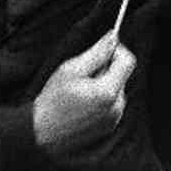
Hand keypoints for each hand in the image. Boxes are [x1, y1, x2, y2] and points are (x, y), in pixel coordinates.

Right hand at [33, 33, 135, 158]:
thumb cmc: (53, 100)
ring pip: (117, 89)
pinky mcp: (110, 126)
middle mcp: (117, 106)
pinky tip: (82, 104)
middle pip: (123, 75)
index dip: (117, 50)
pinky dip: (102, 98)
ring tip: (80, 91)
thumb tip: (112, 37)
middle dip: (107, 69)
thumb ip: (96, 53)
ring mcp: (114, 118)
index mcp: (108, 91)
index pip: (128, 61)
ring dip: (104, 84)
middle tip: (83, 74)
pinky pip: (113, 103)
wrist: (42, 132)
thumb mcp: (71, 69)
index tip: (103, 50)